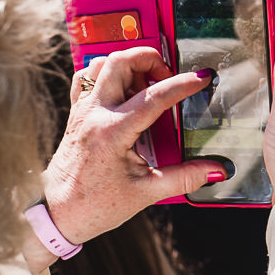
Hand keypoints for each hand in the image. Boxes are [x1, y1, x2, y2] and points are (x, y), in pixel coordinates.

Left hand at [40, 48, 227, 251]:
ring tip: (147, 84)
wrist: (58, 214)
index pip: (154, 96)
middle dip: (151, 60)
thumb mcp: (146, 192)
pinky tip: (123, 90)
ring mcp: (82, 111)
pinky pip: (86, 78)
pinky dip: (106, 74)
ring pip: (101, 64)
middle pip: (121, 62)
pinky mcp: (76, 114)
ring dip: (128, 65)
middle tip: (169, 77)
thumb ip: (185, 177)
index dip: (183, 84)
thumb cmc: (96, 205)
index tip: (202, 78)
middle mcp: (94, 115)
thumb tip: (216, 169)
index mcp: (112, 132)